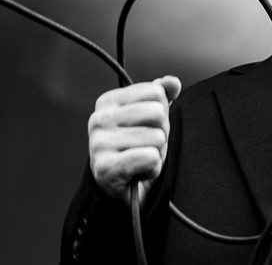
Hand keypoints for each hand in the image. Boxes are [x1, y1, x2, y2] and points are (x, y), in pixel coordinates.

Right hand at [88, 76, 180, 205]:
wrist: (121, 188)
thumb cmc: (137, 147)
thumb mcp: (151, 118)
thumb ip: (161, 96)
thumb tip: (173, 82)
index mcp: (108, 101)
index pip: (155, 92)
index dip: (161, 112)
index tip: (147, 126)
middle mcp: (99, 118)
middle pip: (158, 112)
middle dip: (161, 133)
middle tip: (147, 146)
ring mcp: (99, 143)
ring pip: (157, 137)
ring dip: (157, 153)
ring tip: (141, 160)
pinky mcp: (105, 167)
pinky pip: (150, 158)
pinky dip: (153, 168)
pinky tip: (139, 172)